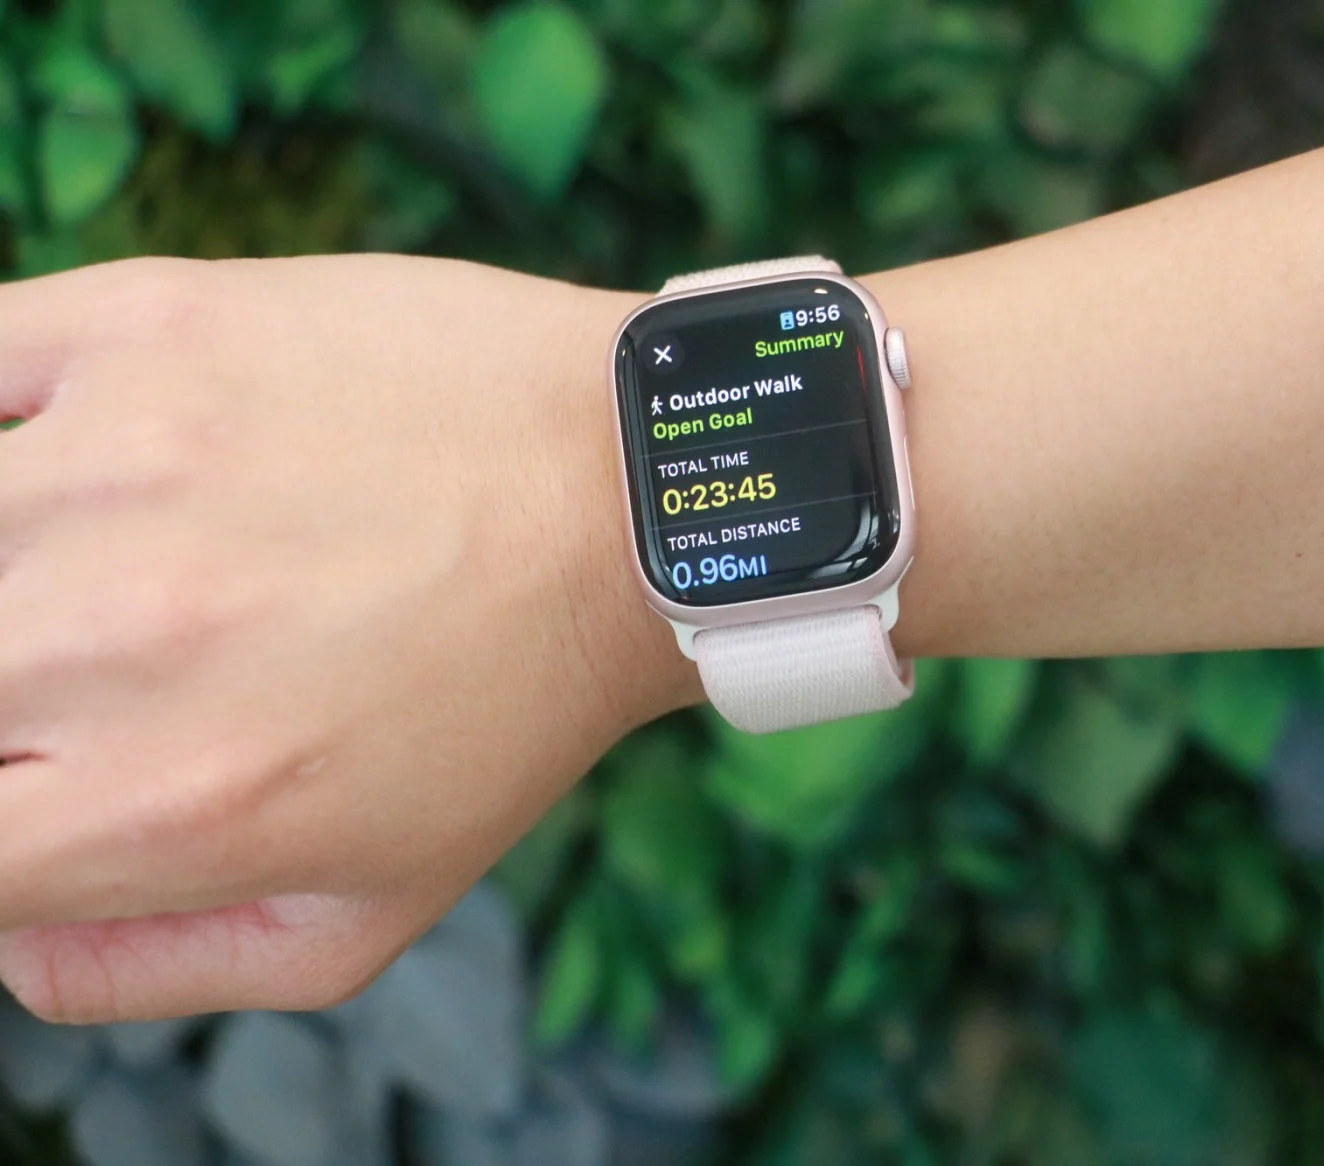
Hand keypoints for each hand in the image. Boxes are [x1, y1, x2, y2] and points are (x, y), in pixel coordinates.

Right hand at [0, 255, 692, 1023]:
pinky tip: (80, 463)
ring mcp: (120, 463)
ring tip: (131, 572)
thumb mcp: (366, 912)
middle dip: (15, 696)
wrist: (632, 497)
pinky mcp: (151, 326)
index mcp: (167, 805)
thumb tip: (4, 940)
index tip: (47, 772)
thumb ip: (151, 964)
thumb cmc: (509, 706)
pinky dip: (3, 426)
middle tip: (107, 677)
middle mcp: (116, 635)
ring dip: (18, 569)